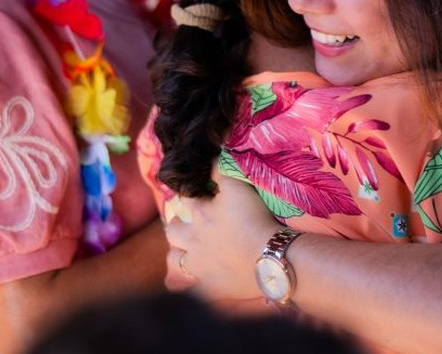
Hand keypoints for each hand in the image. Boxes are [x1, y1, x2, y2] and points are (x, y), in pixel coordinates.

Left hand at [163, 174, 280, 300]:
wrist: (268, 258)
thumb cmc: (253, 219)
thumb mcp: (239, 186)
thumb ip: (222, 169)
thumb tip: (213, 151)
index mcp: (200, 215)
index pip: (186, 200)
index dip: (190, 195)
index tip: (196, 195)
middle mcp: (193, 241)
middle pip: (173, 232)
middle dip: (176, 226)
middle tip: (184, 224)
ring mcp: (199, 267)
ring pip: (175, 261)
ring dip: (178, 255)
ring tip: (186, 253)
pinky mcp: (208, 288)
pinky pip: (189, 289)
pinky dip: (189, 285)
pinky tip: (196, 282)